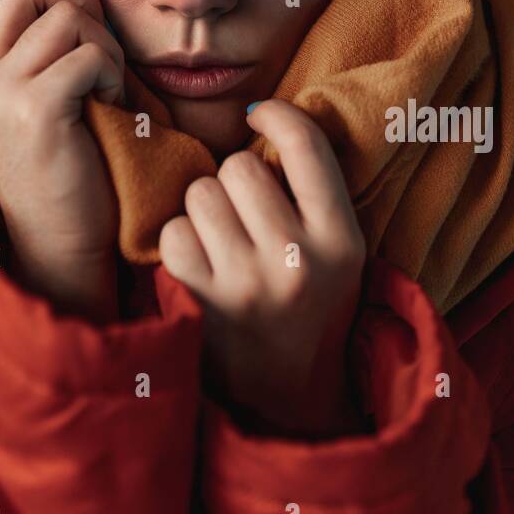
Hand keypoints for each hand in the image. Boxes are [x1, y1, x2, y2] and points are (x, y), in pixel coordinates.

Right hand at [0, 0, 124, 323]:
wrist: (58, 242)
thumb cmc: (57, 167)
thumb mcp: (24, 101)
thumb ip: (27, 47)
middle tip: (100, 40)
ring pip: (65, 16)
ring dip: (104, 42)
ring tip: (106, 82)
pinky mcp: (34, 108)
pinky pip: (89, 54)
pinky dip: (113, 73)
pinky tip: (111, 104)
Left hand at [158, 100, 366, 438]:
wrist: (286, 400)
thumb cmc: (307, 306)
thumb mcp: (337, 252)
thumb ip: (311, 192)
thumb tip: (263, 113)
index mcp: (341, 241)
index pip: (306, 146)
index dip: (276, 116)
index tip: (259, 117)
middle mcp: (297, 262)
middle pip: (240, 167)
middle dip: (234, 180)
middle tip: (243, 213)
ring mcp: (246, 285)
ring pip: (201, 194)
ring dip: (203, 209)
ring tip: (222, 241)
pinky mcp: (201, 303)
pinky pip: (172, 233)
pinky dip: (178, 242)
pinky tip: (198, 265)